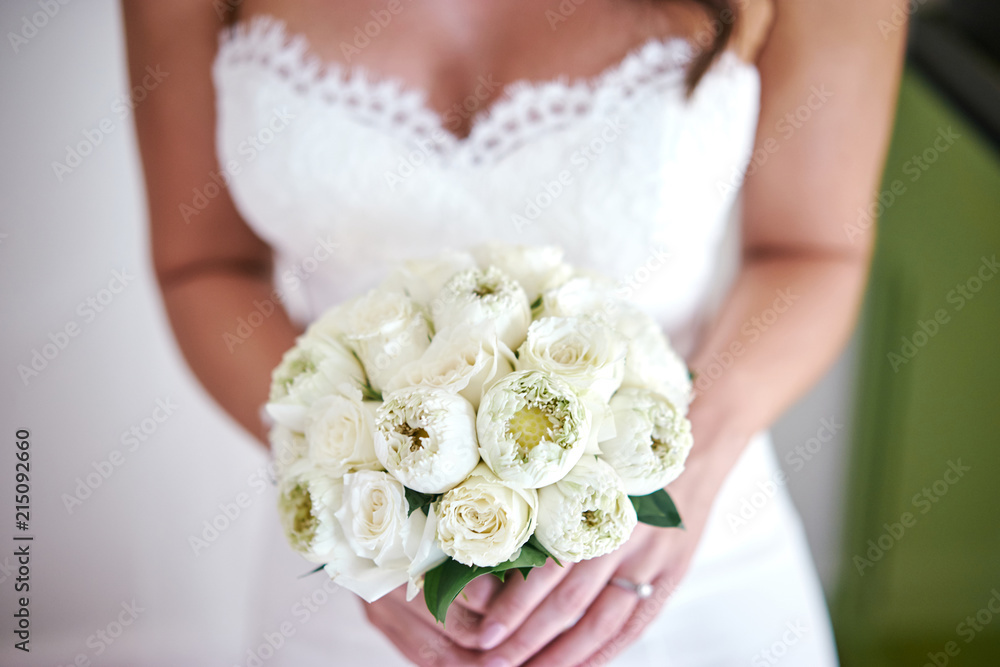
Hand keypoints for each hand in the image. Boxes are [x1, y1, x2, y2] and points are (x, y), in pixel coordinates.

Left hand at [474, 429, 734, 666]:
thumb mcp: (583, 471)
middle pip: (568, 602)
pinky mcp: (669, 577)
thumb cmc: (625, 459)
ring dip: (561, 654)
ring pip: (598, 621)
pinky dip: (605, 651)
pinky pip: (634, 625)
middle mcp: (620, 537)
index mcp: (591, 509)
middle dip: (526, 638)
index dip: (513, 606)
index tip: (485, 633)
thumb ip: (549, 509)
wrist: (695, 452)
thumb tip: (496, 554)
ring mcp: (649, 560)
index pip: (547, 571)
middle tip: (493, 660)